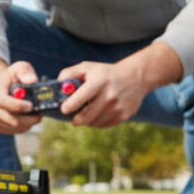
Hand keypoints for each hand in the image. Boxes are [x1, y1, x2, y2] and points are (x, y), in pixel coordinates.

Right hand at [0, 56, 42, 134]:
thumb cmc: (11, 78)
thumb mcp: (19, 68)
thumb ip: (26, 72)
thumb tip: (32, 80)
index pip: (3, 102)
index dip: (18, 106)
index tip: (31, 106)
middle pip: (12, 120)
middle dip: (30, 119)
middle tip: (40, 113)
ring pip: (15, 127)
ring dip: (29, 123)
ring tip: (35, 114)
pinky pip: (14, 131)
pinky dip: (24, 127)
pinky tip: (27, 118)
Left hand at [59, 42, 182, 127]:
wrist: (135, 78)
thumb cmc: (105, 73)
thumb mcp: (88, 67)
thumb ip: (69, 74)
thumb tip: (57, 85)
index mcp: (99, 81)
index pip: (81, 97)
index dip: (70, 106)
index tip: (64, 109)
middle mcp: (110, 95)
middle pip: (86, 116)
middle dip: (76, 120)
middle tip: (73, 118)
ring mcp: (117, 107)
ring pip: (94, 123)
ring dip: (87, 121)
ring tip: (87, 113)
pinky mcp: (123, 116)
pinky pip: (103, 125)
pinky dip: (97, 122)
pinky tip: (98, 114)